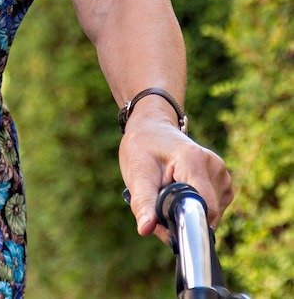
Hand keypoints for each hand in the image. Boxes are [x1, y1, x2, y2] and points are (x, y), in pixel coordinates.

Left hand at [119, 117, 233, 243]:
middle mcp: (215, 167)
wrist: (152, 129)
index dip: (184, 223)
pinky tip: (179, 193)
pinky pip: (211, 208)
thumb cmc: (142, 147)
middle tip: (156, 206)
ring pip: (209, 214)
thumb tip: (145, 230)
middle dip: (180, 218)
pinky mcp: (224, 184)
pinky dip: (193, 208)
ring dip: (186, 213)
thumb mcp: (135, 173)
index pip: (204, 206)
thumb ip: (143, 202)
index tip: (164, 226)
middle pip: (205, 212)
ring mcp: (223, 175)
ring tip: (166, 193)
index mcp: (194, 160)